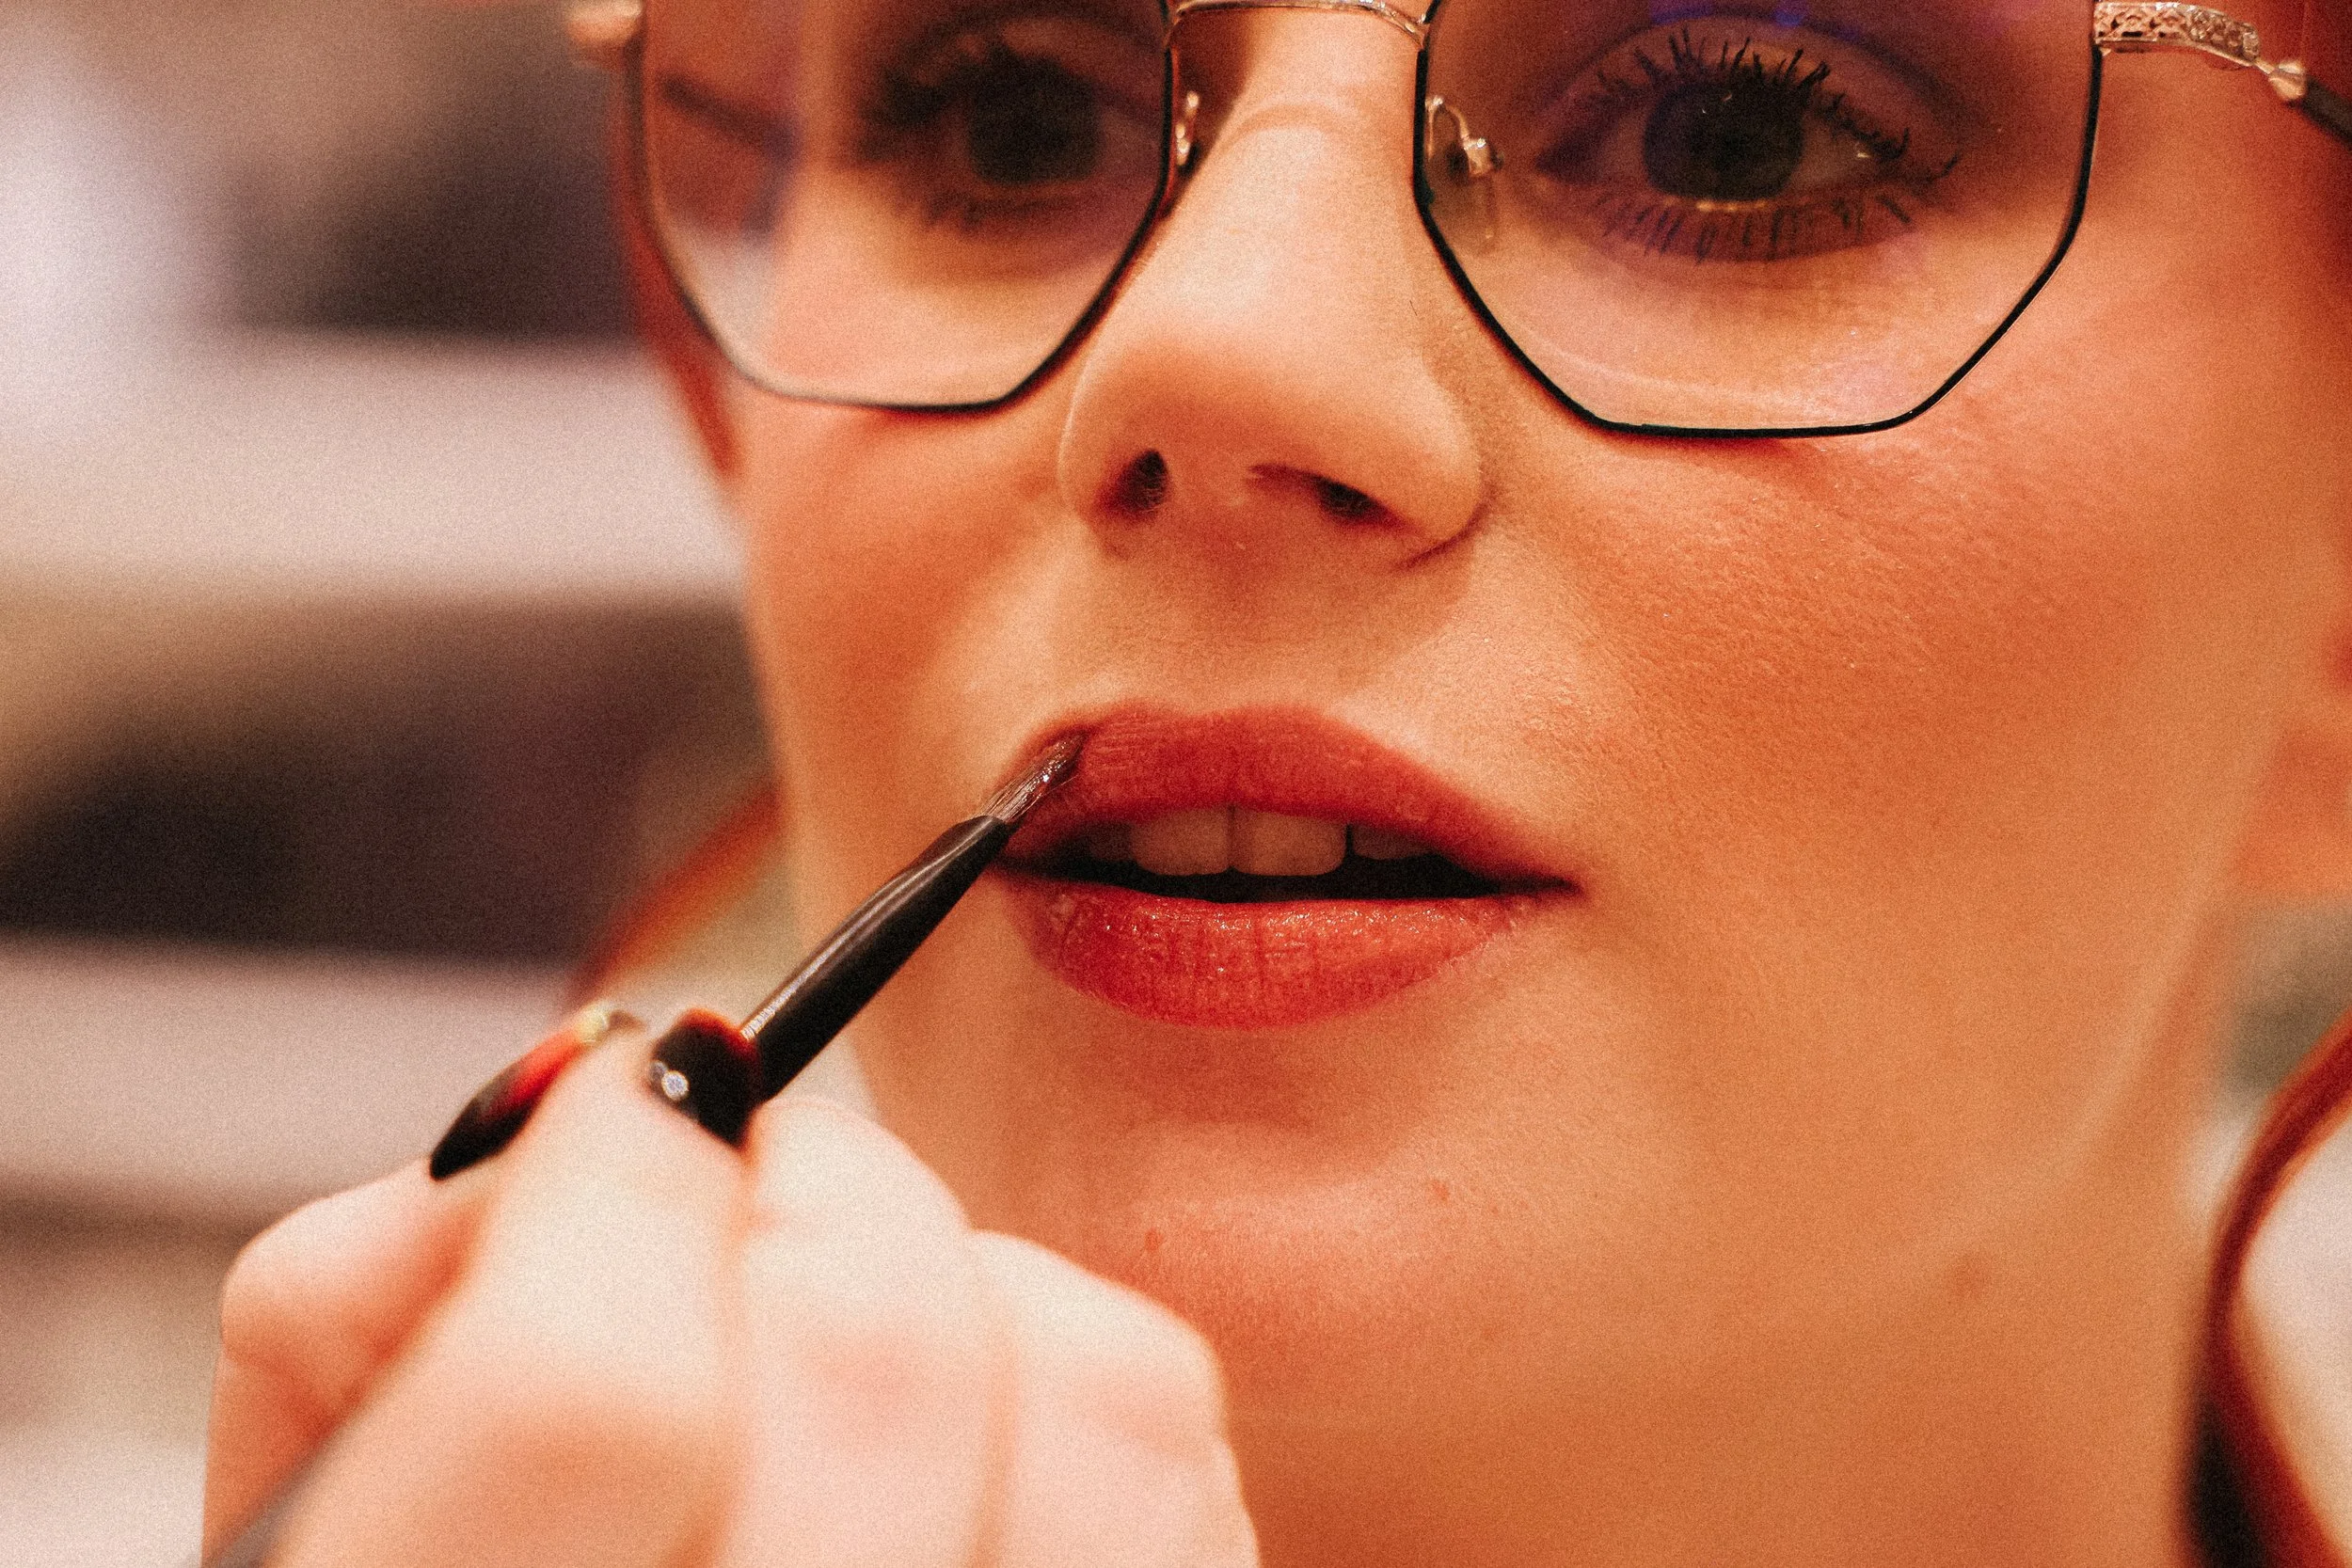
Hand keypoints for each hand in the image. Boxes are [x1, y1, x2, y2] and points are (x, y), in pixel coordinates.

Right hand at [203, 1029, 1257, 1567]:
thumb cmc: (498, 1558)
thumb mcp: (317, 1505)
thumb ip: (372, 1303)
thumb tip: (577, 1102)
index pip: (593, 1391)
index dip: (612, 1174)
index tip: (624, 1091)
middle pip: (876, 1345)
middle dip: (802, 1181)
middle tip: (733, 1184)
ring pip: (1092, 1378)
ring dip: (962, 1280)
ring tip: (847, 1332)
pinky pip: (1185, 1454)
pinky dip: (1075, 1384)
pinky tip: (966, 1442)